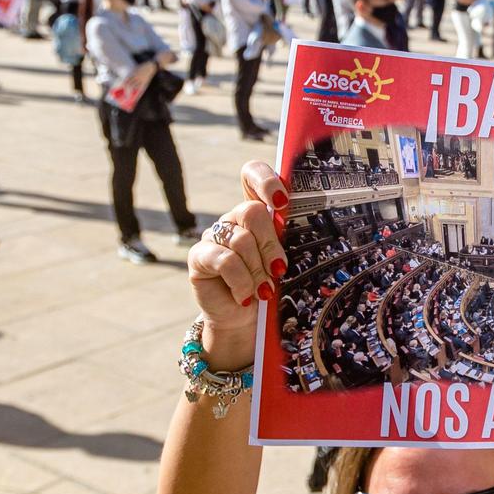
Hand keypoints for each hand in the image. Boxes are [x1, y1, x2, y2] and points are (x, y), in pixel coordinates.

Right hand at [189, 161, 289, 367]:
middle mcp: (233, 218)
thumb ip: (284, 240)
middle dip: (270, 244)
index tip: (281, 202)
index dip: (265, 181)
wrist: (243, 318)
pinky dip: (241, 281)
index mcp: (256, 211)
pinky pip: (225, 260)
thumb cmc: (266, 285)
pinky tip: (244, 295)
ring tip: (263, 291)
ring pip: (241, 240)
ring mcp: (214, 235)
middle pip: (252, 211)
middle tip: (278, 269)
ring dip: (257, 270)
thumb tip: (293, 228)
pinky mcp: (200, 256)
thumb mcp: (280, 261)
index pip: (252, 175)